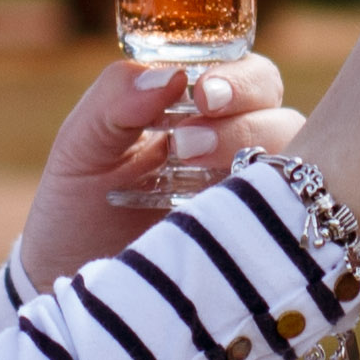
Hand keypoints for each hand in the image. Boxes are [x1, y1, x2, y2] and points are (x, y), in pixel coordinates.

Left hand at [17, 51, 298, 292]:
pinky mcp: (251, 250)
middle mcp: (240, 155)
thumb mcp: (80, 146)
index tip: (202, 91)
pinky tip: (218, 212)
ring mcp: (250, 204)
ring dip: (250, 158)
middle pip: (283, 117)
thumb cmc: (77, 208)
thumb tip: (169, 76)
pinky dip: (261, 211)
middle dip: (246, 118)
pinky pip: (282, 225)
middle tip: (188, 140)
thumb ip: (113, 100)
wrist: (67, 283)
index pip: (250, 79)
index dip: (239, 79)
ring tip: (188, 166)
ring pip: (292, 167)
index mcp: (204, 117)